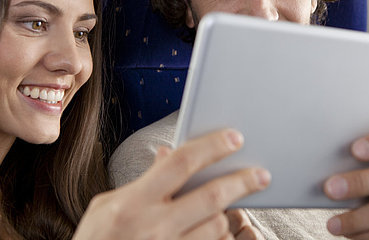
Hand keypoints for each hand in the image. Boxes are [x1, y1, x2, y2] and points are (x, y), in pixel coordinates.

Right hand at [74, 129, 270, 239]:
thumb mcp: (107, 206)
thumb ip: (142, 181)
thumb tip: (168, 154)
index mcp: (134, 203)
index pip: (181, 164)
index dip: (212, 147)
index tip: (235, 138)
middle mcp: (154, 227)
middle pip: (210, 197)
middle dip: (242, 182)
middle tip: (261, 174)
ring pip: (216, 227)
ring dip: (227, 216)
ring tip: (229, 210)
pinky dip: (219, 239)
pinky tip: (217, 233)